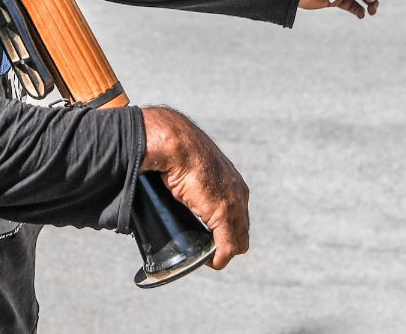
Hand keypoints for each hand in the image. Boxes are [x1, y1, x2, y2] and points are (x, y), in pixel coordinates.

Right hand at [141, 106, 248, 270]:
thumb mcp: (188, 166)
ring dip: (223, 251)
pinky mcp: (222, 214)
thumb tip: (164, 182)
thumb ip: (186, 178)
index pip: (237, 213)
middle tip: (206, 249)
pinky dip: (219, 258)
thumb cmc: (176, 149)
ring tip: (205, 255)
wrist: (175, 142)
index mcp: (232, 181)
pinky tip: (210, 262)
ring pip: (237, 240)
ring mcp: (233, 204)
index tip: (209, 235)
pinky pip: (228, 246)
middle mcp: (238, 193)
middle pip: (240, 229)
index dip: (225, 228)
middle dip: (227, 241)